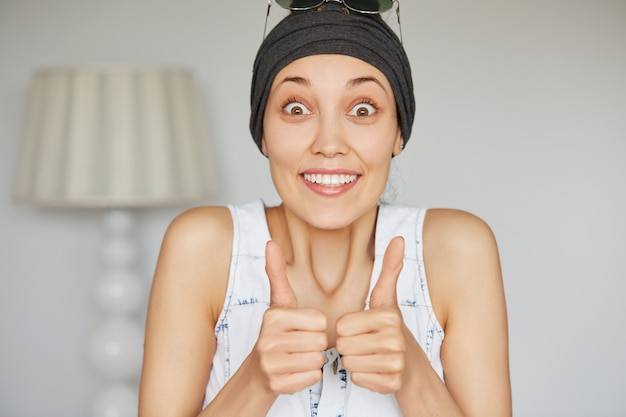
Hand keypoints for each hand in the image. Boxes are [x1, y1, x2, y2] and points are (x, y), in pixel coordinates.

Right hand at [254, 240, 327, 393]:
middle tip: (299, 344)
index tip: (300, 328)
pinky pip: (312, 378)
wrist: (258, 371)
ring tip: (296, 357)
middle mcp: (267, 339)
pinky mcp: (276, 385)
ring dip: (313, 361)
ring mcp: (270, 364)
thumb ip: (277, 272)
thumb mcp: (278, 303)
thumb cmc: (276, 334)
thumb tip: (271, 242)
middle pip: (320, 341)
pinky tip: (294, 371)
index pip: (320, 321)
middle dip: (316, 344)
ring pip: (317, 360)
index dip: (316, 326)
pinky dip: (308, 376)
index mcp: (272, 316)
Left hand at [335, 236, 408, 393]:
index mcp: (388, 315)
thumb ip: (389, 269)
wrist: (410, 366)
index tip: (362, 328)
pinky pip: (358, 379)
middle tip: (364, 344)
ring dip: (354, 362)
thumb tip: (399, 238)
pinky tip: (374, 371)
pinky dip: (362, 377)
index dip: (346, 328)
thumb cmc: (389, 330)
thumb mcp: (386, 298)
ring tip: (369, 356)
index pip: (341, 325)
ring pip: (349, 363)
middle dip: (348, 346)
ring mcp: (396, 362)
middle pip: (343, 345)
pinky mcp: (393, 383)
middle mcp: (395, 338)